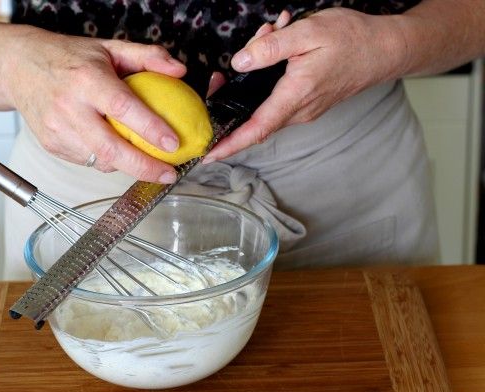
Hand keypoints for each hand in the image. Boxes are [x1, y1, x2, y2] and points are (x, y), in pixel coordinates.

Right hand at [4, 30, 186, 182]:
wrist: (19, 67)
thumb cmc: (68, 58)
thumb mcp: (109, 48)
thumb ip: (147, 56)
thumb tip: (179, 70)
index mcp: (86, 80)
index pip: (123, 108)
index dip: (150, 129)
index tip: (173, 143)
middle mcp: (69, 107)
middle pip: (110, 149)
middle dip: (144, 167)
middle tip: (168, 174)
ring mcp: (57, 130)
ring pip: (100, 161)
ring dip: (127, 165)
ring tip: (147, 162)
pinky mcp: (51, 145)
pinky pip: (87, 161)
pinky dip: (106, 160)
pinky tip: (117, 151)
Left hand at [204, 8, 406, 161]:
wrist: (387, 49)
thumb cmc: (352, 39)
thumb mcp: (308, 33)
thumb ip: (271, 48)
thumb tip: (240, 62)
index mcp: (296, 96)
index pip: (256, 128)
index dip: (230, 144)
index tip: (208, 155)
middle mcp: (299, 111)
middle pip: (253, 115)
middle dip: (231, 99)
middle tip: (221, 77)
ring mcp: (304, 110)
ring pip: (264, 104)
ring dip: (252, 80)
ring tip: (264, 38)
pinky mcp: (308, 103)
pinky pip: (278, 98)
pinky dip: (266, 78)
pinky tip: (276, 46)